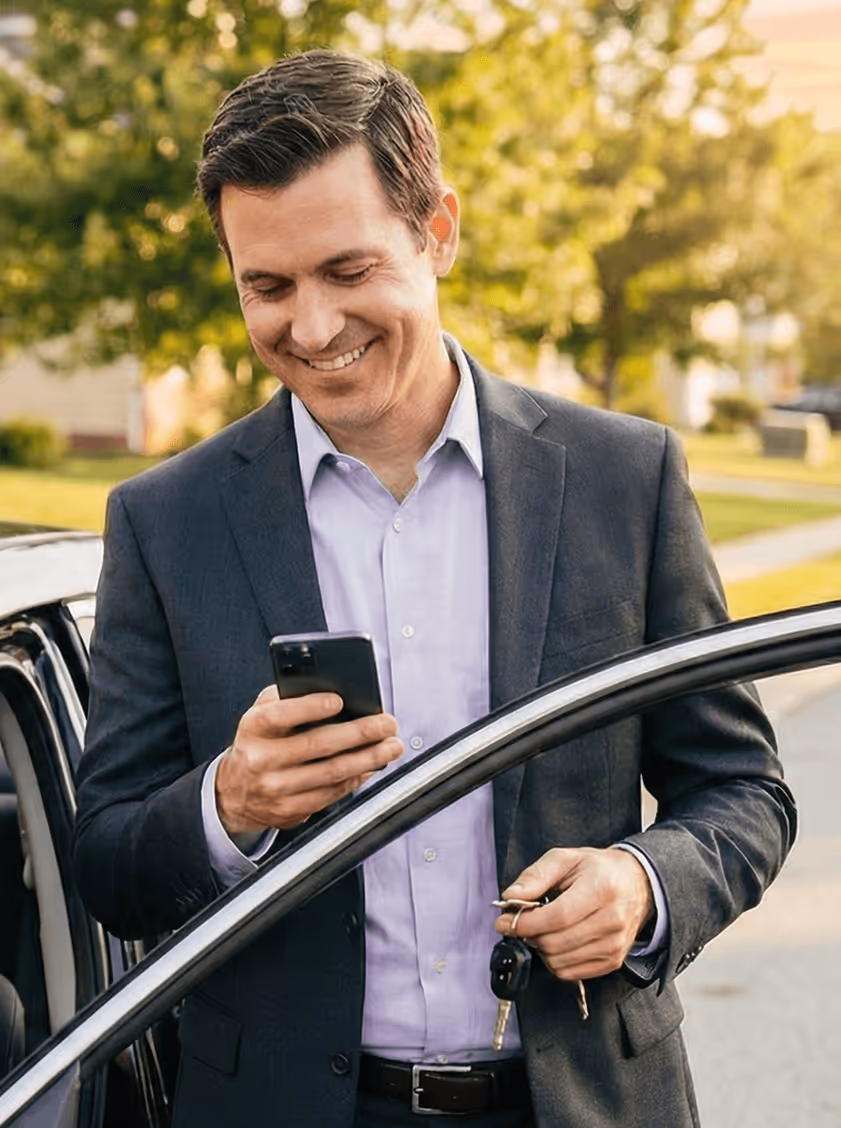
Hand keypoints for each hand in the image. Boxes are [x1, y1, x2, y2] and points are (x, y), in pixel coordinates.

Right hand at [215, 687, 402, 835]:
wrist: (235, 792)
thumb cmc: (259, 741)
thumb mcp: (261, 714)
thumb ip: (288, 698)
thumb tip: (332, 688)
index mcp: (253, 728)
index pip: (281, 715)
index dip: (310, 707)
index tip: (340, 700)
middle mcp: (262, 759)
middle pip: (318, 745)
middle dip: (360, 733)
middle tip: (387, 724)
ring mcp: (276, 788)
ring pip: (332, 772)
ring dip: (369, 758)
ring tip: (391, 746)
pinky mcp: (291, 810)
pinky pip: (332, 793)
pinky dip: (357, 778)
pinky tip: (372, 766)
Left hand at [495, 847, 653, 980]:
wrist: (636, 884)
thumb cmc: (598, 870)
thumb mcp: (565, 858)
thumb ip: (535, 876)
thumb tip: (510, 897)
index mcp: (601, 889)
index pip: (557, 917)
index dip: (525, 923)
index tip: (503, 921)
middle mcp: (612, 920)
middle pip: (555, 942)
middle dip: (528, 935)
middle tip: (519, 923)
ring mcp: (614, 945)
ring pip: (559, 962)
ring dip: (540, 948)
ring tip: (541, 929)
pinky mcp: (613, 961)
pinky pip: (570, 973)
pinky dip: (554, 960)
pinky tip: (555, 941)